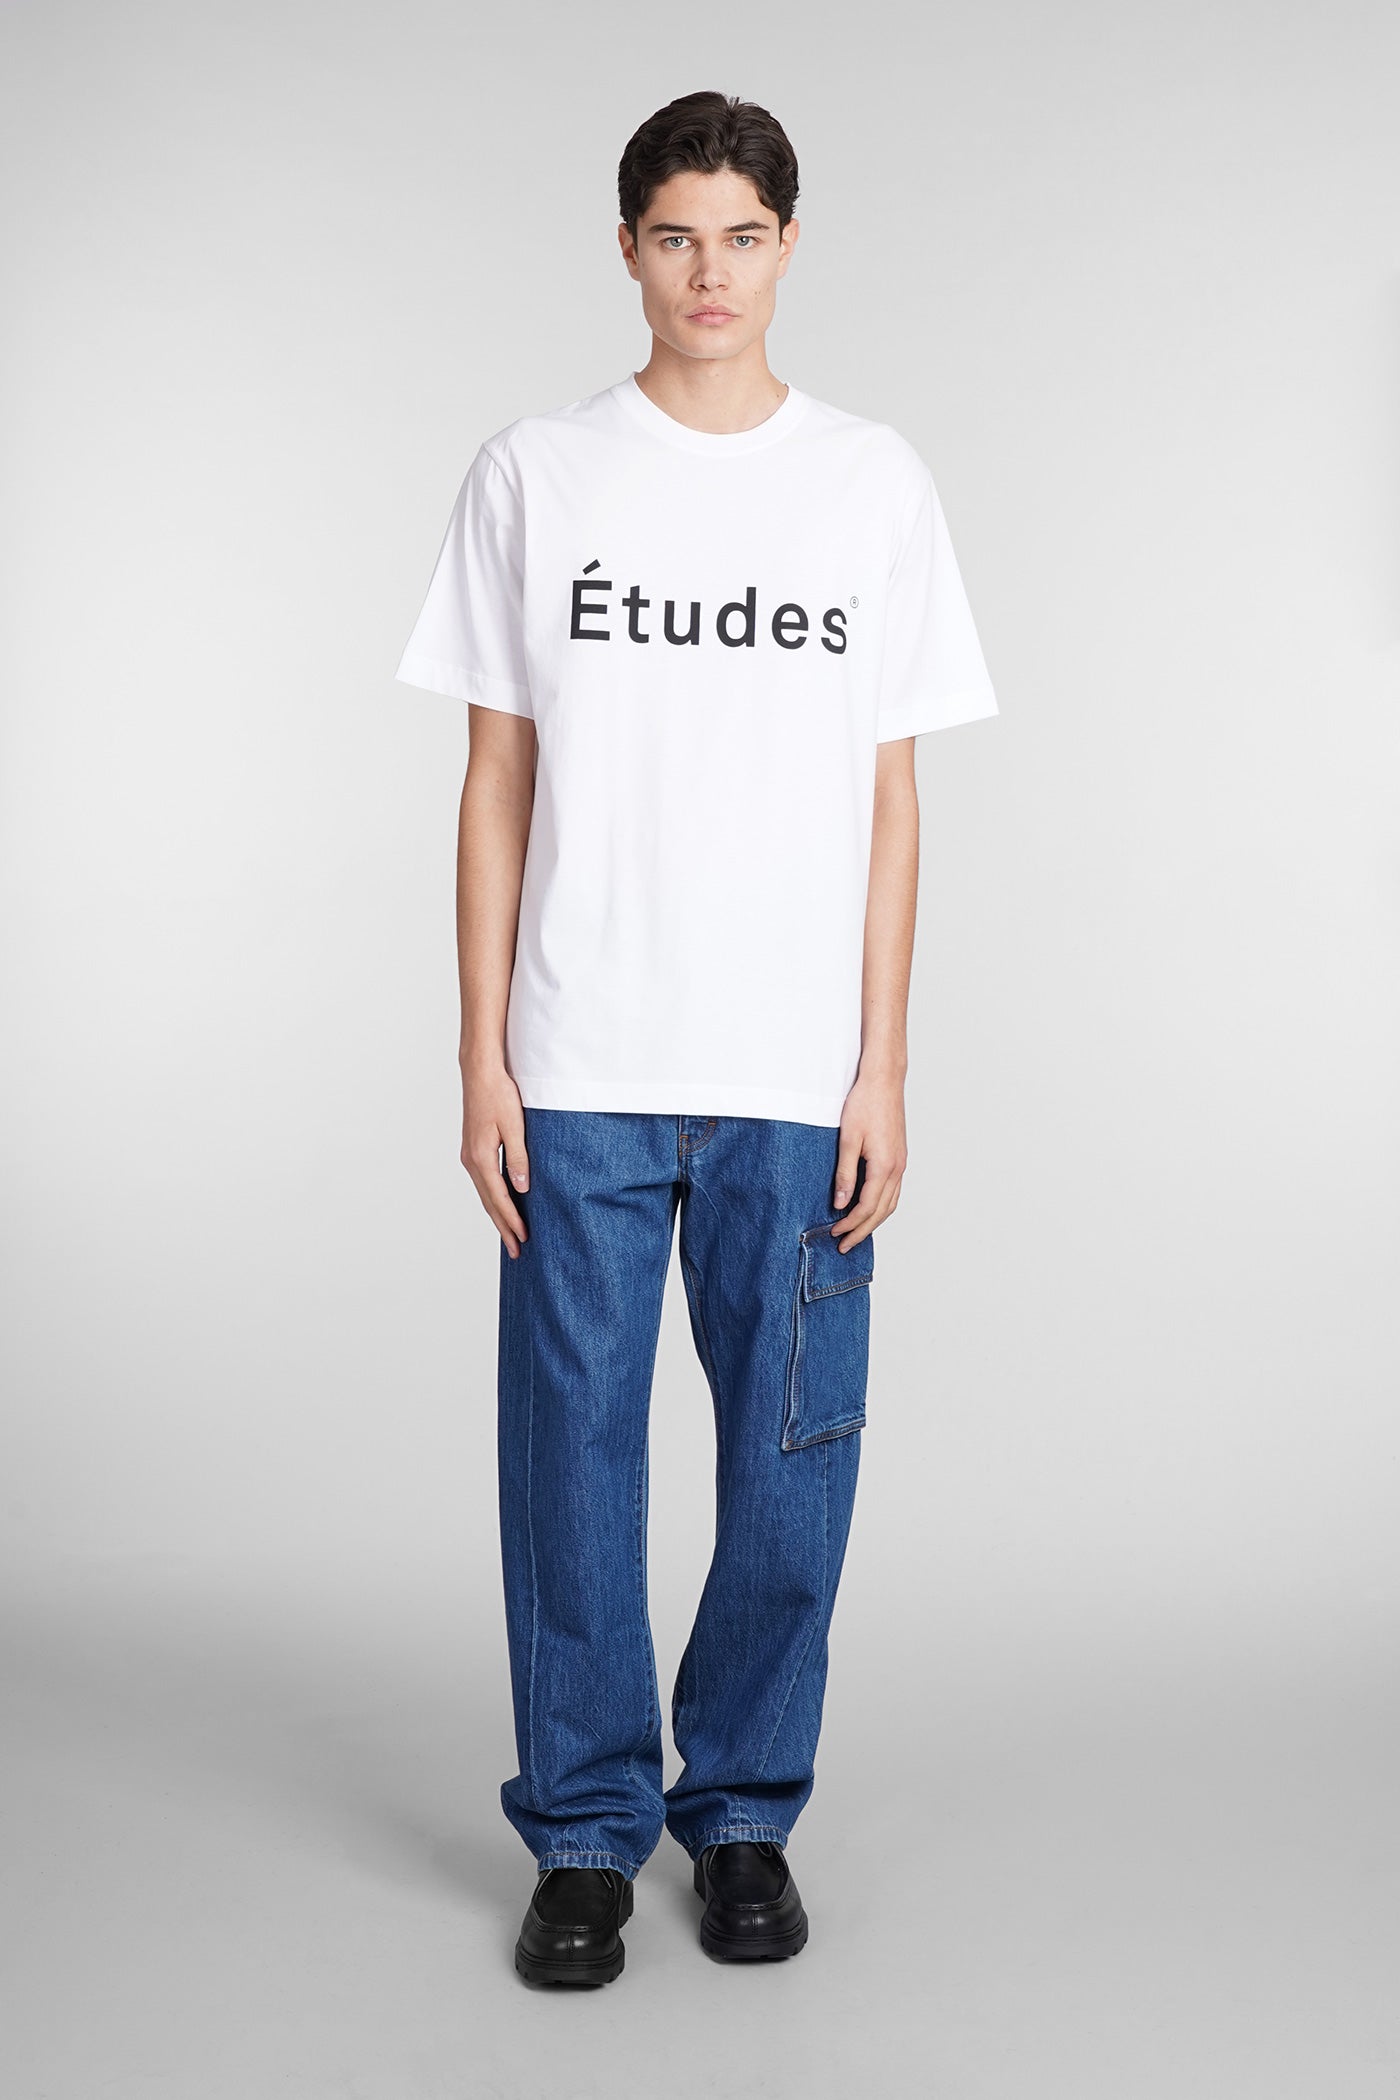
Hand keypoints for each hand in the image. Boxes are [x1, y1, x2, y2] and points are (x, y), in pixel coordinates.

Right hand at [461, 1060, 529, 1257]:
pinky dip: (492, 1198)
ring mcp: (470, 1156)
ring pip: (484, 1193)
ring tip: (509, 1234)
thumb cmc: (498, 1094)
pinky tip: (500, 1204)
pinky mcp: (473, 1150)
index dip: (511, 1220)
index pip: (499, 1197)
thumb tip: (521, 1187)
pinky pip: (483, 1182)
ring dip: (497, 1215)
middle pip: (489, 1202)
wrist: (479, 1073)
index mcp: (481, 1158)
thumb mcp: (514, 1126)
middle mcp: (472, 1160)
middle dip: (503, 1227)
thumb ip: (518, 1157)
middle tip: (516, 1249)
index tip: (522, 1237)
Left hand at [831, 1070, 907, 1253]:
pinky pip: (894, 1191)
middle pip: (881, 1211)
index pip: (866, 1207)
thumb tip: (841, 1203)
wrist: (884, 1080)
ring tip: (857, 1232)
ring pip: (891, 1203)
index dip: (850, 1225)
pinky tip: (870, 1208)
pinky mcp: (899, 1157)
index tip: (835, 1234)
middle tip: (845, 1245)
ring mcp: (901, 1163)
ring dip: (874, 1221)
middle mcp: (897, 1169)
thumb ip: (844, 1174)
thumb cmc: (864, 1104)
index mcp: (884, 1167)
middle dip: (863, 1231)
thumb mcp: (847, 1140)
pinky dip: (882, 1206)